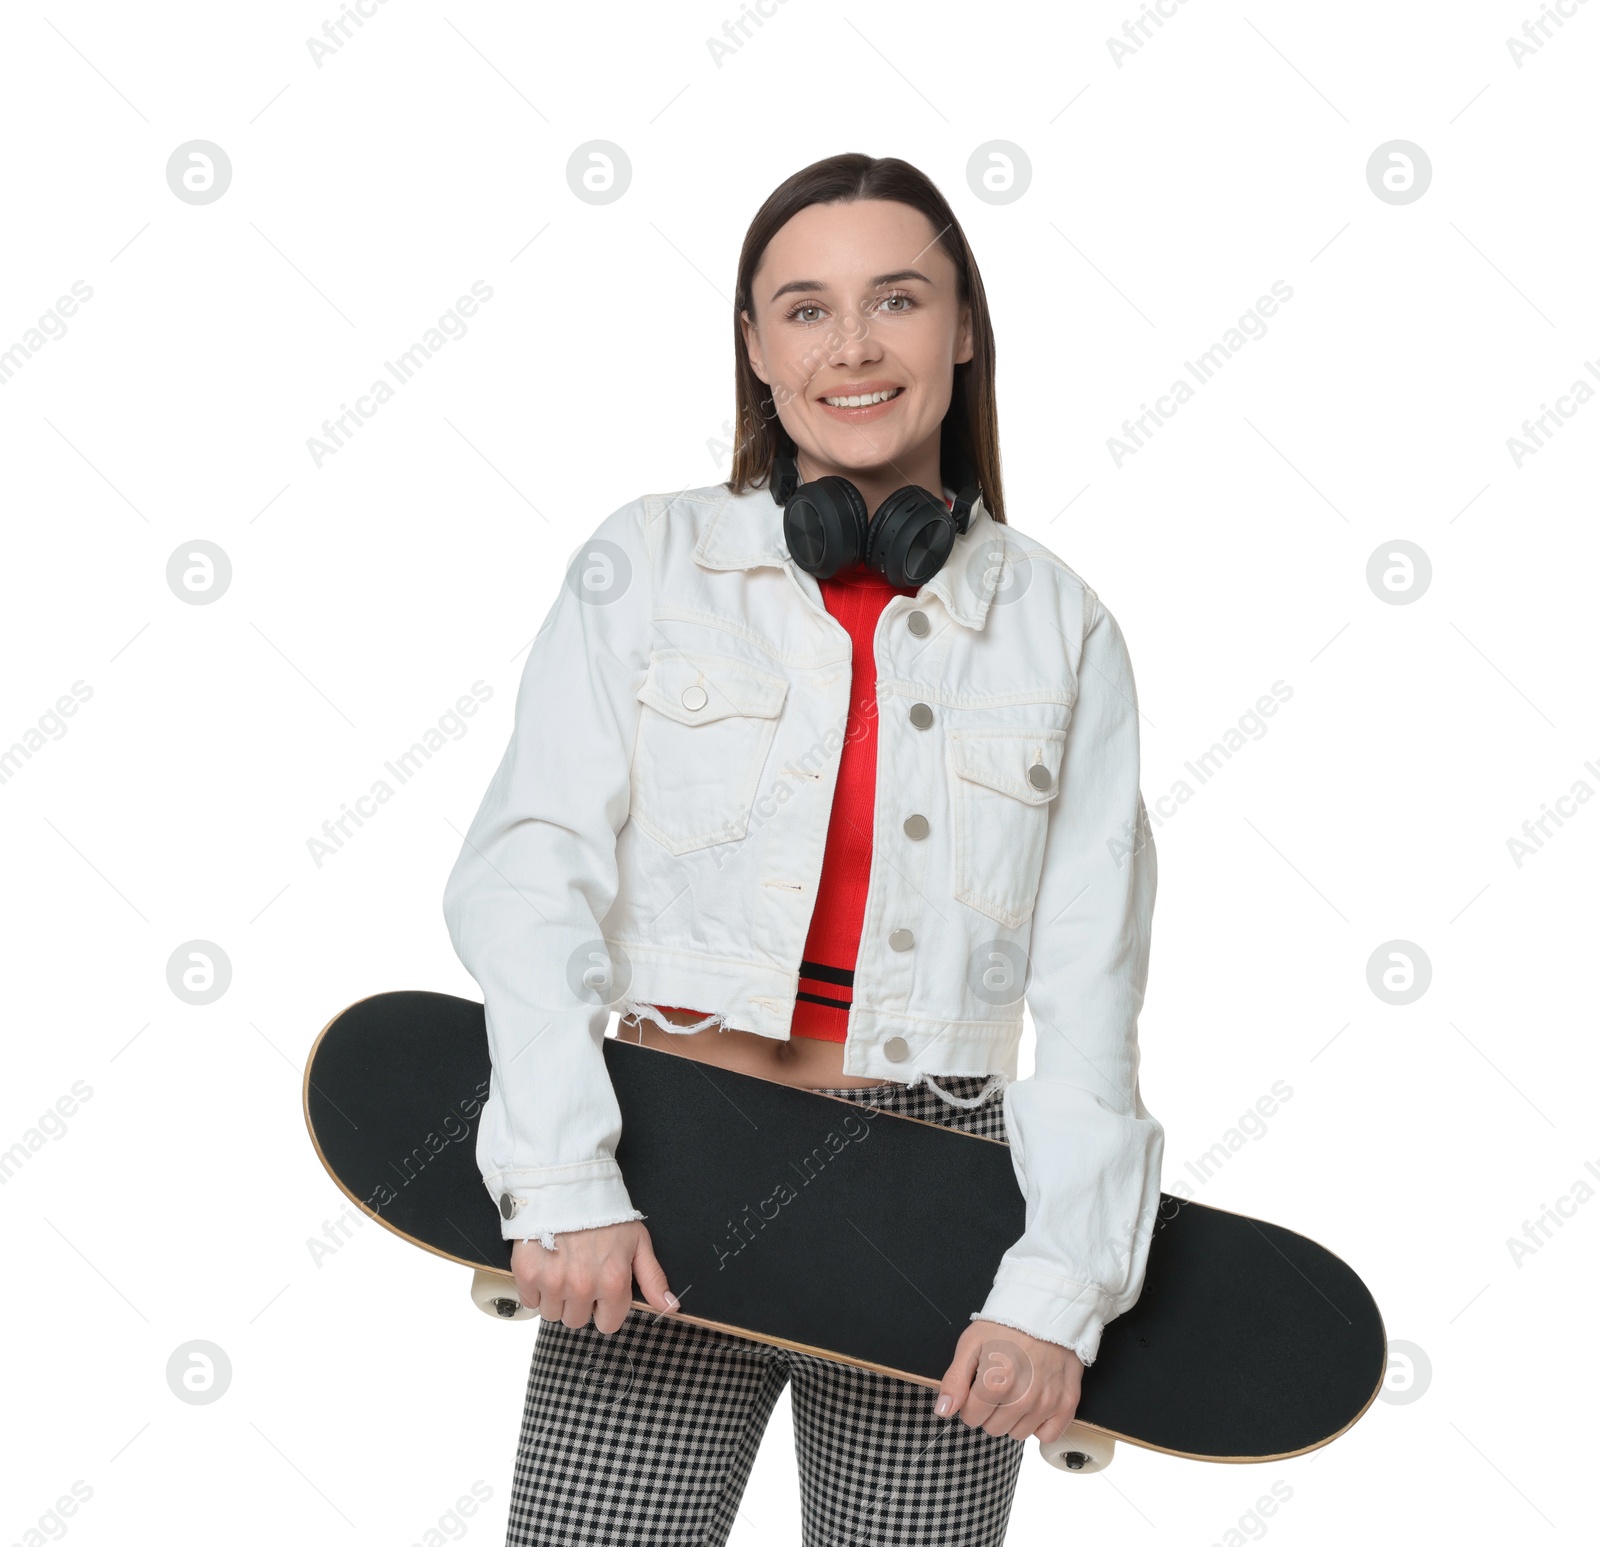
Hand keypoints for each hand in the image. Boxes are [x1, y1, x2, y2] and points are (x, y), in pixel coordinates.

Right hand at [510, 1220, 676, 1335]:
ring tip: (562, 1266)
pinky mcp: (527, 1274)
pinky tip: (545, 1265)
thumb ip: (653, 1278)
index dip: (604, 1308)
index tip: (599, 1289)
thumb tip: (671, 1307)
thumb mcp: (638, 1241)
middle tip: (579, 1273)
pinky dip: (534, 1289)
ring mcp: (552, 1282)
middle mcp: (582, 1288)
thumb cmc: (605, 1213)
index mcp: (613, 1282)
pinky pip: (529, 1301)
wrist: (566, 1185)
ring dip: (556, 1297)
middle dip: (579, 1303)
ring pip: (552, 1314)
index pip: (608, 1324)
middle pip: (577, 1321)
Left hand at [934, 1320, 1082, 1443]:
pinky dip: (1039, 1424)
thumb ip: (954, 1380)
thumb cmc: (1005, 1327)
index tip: (977, 1386)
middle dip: (990, 1411)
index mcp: (996, 1381)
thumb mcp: (971, 1344)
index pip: (971, 1417)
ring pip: (1018, 1434)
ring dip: (1013, 1418)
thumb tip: (943, 1411)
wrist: (1046, 1310)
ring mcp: (1048, 1402)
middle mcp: (1024, 1397)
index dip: (970, 1402)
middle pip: (994, 1428)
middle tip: (998, 1385)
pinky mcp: (1067, 1404)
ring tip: (1016, 1390)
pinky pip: (1047, 1435)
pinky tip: (1035, 1403)